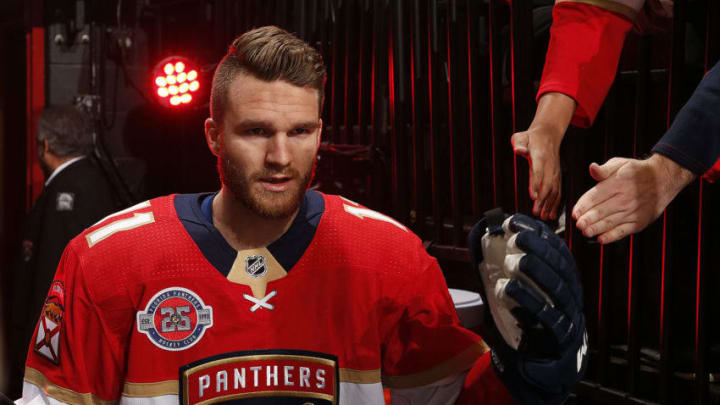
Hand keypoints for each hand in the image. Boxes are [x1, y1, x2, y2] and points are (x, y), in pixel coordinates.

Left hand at [469, 212, 586, 403]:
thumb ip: (508, 268)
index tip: (516, 221)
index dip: (539, 233)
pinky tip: (510, 289)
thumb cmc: (530, 318)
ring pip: (558, 289)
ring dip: (536, 272)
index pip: (557, 249)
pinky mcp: (561, 336)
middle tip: (517, 237)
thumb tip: (483, 238)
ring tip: (513, 261)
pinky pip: (548, 318)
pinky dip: (529, 302)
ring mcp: (569, 314)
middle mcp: (571, 292)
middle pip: (560, 266)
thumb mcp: (523, 289)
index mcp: (565, 277)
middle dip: (539, 248)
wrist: (546, 362)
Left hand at [512, 92, 575, 220]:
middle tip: (536, 212)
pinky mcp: (557, 175)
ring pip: (554, 190)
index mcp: (540, 156)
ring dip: (550, 204)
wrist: (548, 134)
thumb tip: (518, 150)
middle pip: (548, 184)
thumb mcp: (521, 136)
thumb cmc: (532, 137)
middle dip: (543, 200)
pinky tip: (552, 213)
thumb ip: (519, 143)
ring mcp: (555, 171)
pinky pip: (558, 190)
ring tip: (544, 216)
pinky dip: (556, 203)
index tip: (533, 196)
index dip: (536, 184)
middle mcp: (550, 165)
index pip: (538, 171)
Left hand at [572, 154, 696, 243]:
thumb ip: (604, 169)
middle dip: (588, 219)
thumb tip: (592, 168)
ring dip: (596, 228)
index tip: (574, 213)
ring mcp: (633, 211)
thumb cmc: (637, 172)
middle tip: (578, 225)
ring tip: (585, 232)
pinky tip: (601, 239)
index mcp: (618, 183)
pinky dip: (612, 236)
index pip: (596, 196)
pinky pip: (623, 231)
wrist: (663, 179)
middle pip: (602, 211)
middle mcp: (625, 198)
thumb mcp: (620, 164)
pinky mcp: (639, 222)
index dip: (583, 205)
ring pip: (611, 222)